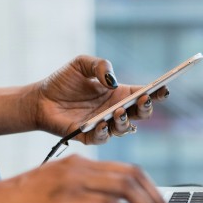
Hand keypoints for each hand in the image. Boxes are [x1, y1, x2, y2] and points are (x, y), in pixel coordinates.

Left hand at [32, 55, 169, 143]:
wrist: (39, 99)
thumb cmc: (63, 81)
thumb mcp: (82, 64)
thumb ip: (100, 65)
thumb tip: (112, 81)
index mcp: (119, 94)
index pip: (144, 94)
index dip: (156, 93)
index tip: (163, 88)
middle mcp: (116, 111)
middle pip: (141, 114)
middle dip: (146, 108)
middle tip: (143, 100)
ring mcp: (104, 125)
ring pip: (125, 129)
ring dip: (125, 121)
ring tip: (119, 112)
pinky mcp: (89, 136)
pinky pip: (102, 138)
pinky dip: (104, 132)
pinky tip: (101, 123)